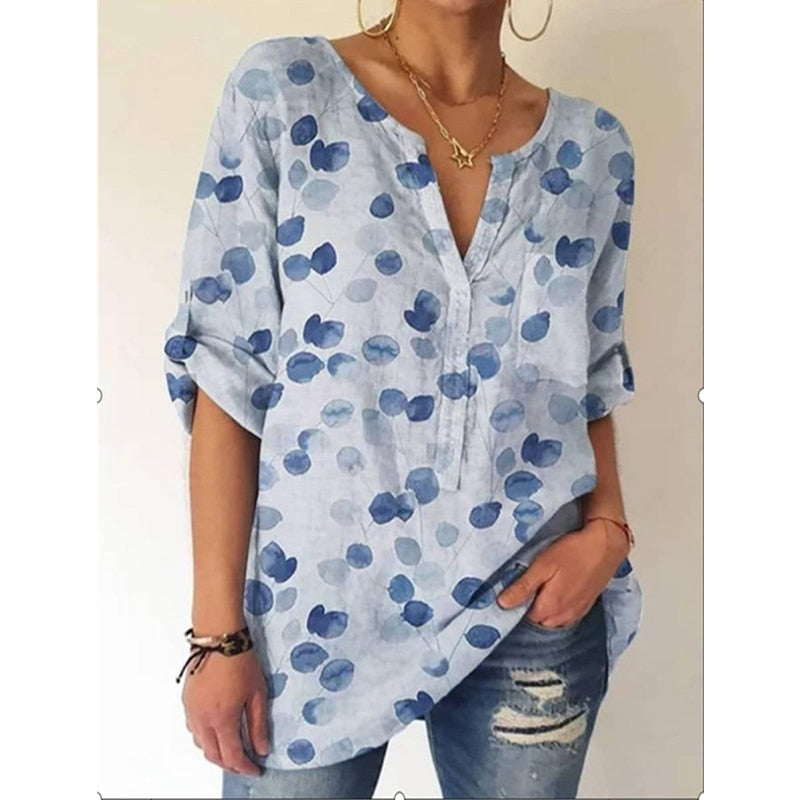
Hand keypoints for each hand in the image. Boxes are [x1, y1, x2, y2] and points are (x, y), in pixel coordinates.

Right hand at [182, 648, 269, 776]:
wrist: (218, 637)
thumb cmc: (240, 660)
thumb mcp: (257, 693)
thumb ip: (258, 724)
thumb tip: (261, 748)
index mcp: (222, 719)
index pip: (232, 755)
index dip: (245, 767)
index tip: (256, 769)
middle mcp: (202, 720)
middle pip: (213, 755)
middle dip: (229, 763)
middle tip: (244, 763)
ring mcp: (191, 711)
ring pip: (200, 744)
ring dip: (215, 752)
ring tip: (231, 748)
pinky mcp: (187, 702)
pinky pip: (193, 729)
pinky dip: (204, 738)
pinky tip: (216, 731)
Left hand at [497, 519, 629, 627]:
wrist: (606, 546)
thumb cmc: (573, 552)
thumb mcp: (542, 565)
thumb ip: (523, 587)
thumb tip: (502, 604)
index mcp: (549, 608)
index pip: (522, 618)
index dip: (514, 606)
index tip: (509, 592)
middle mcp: (563, 617)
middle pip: (537, 621)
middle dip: (528, 608)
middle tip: (525, 586)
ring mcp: (576, 613)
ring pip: (551, 620)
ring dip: (543, 609)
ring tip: (541, 587)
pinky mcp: (584, 607)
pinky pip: (564, 616)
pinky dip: (557, 608)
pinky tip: (555, 591)